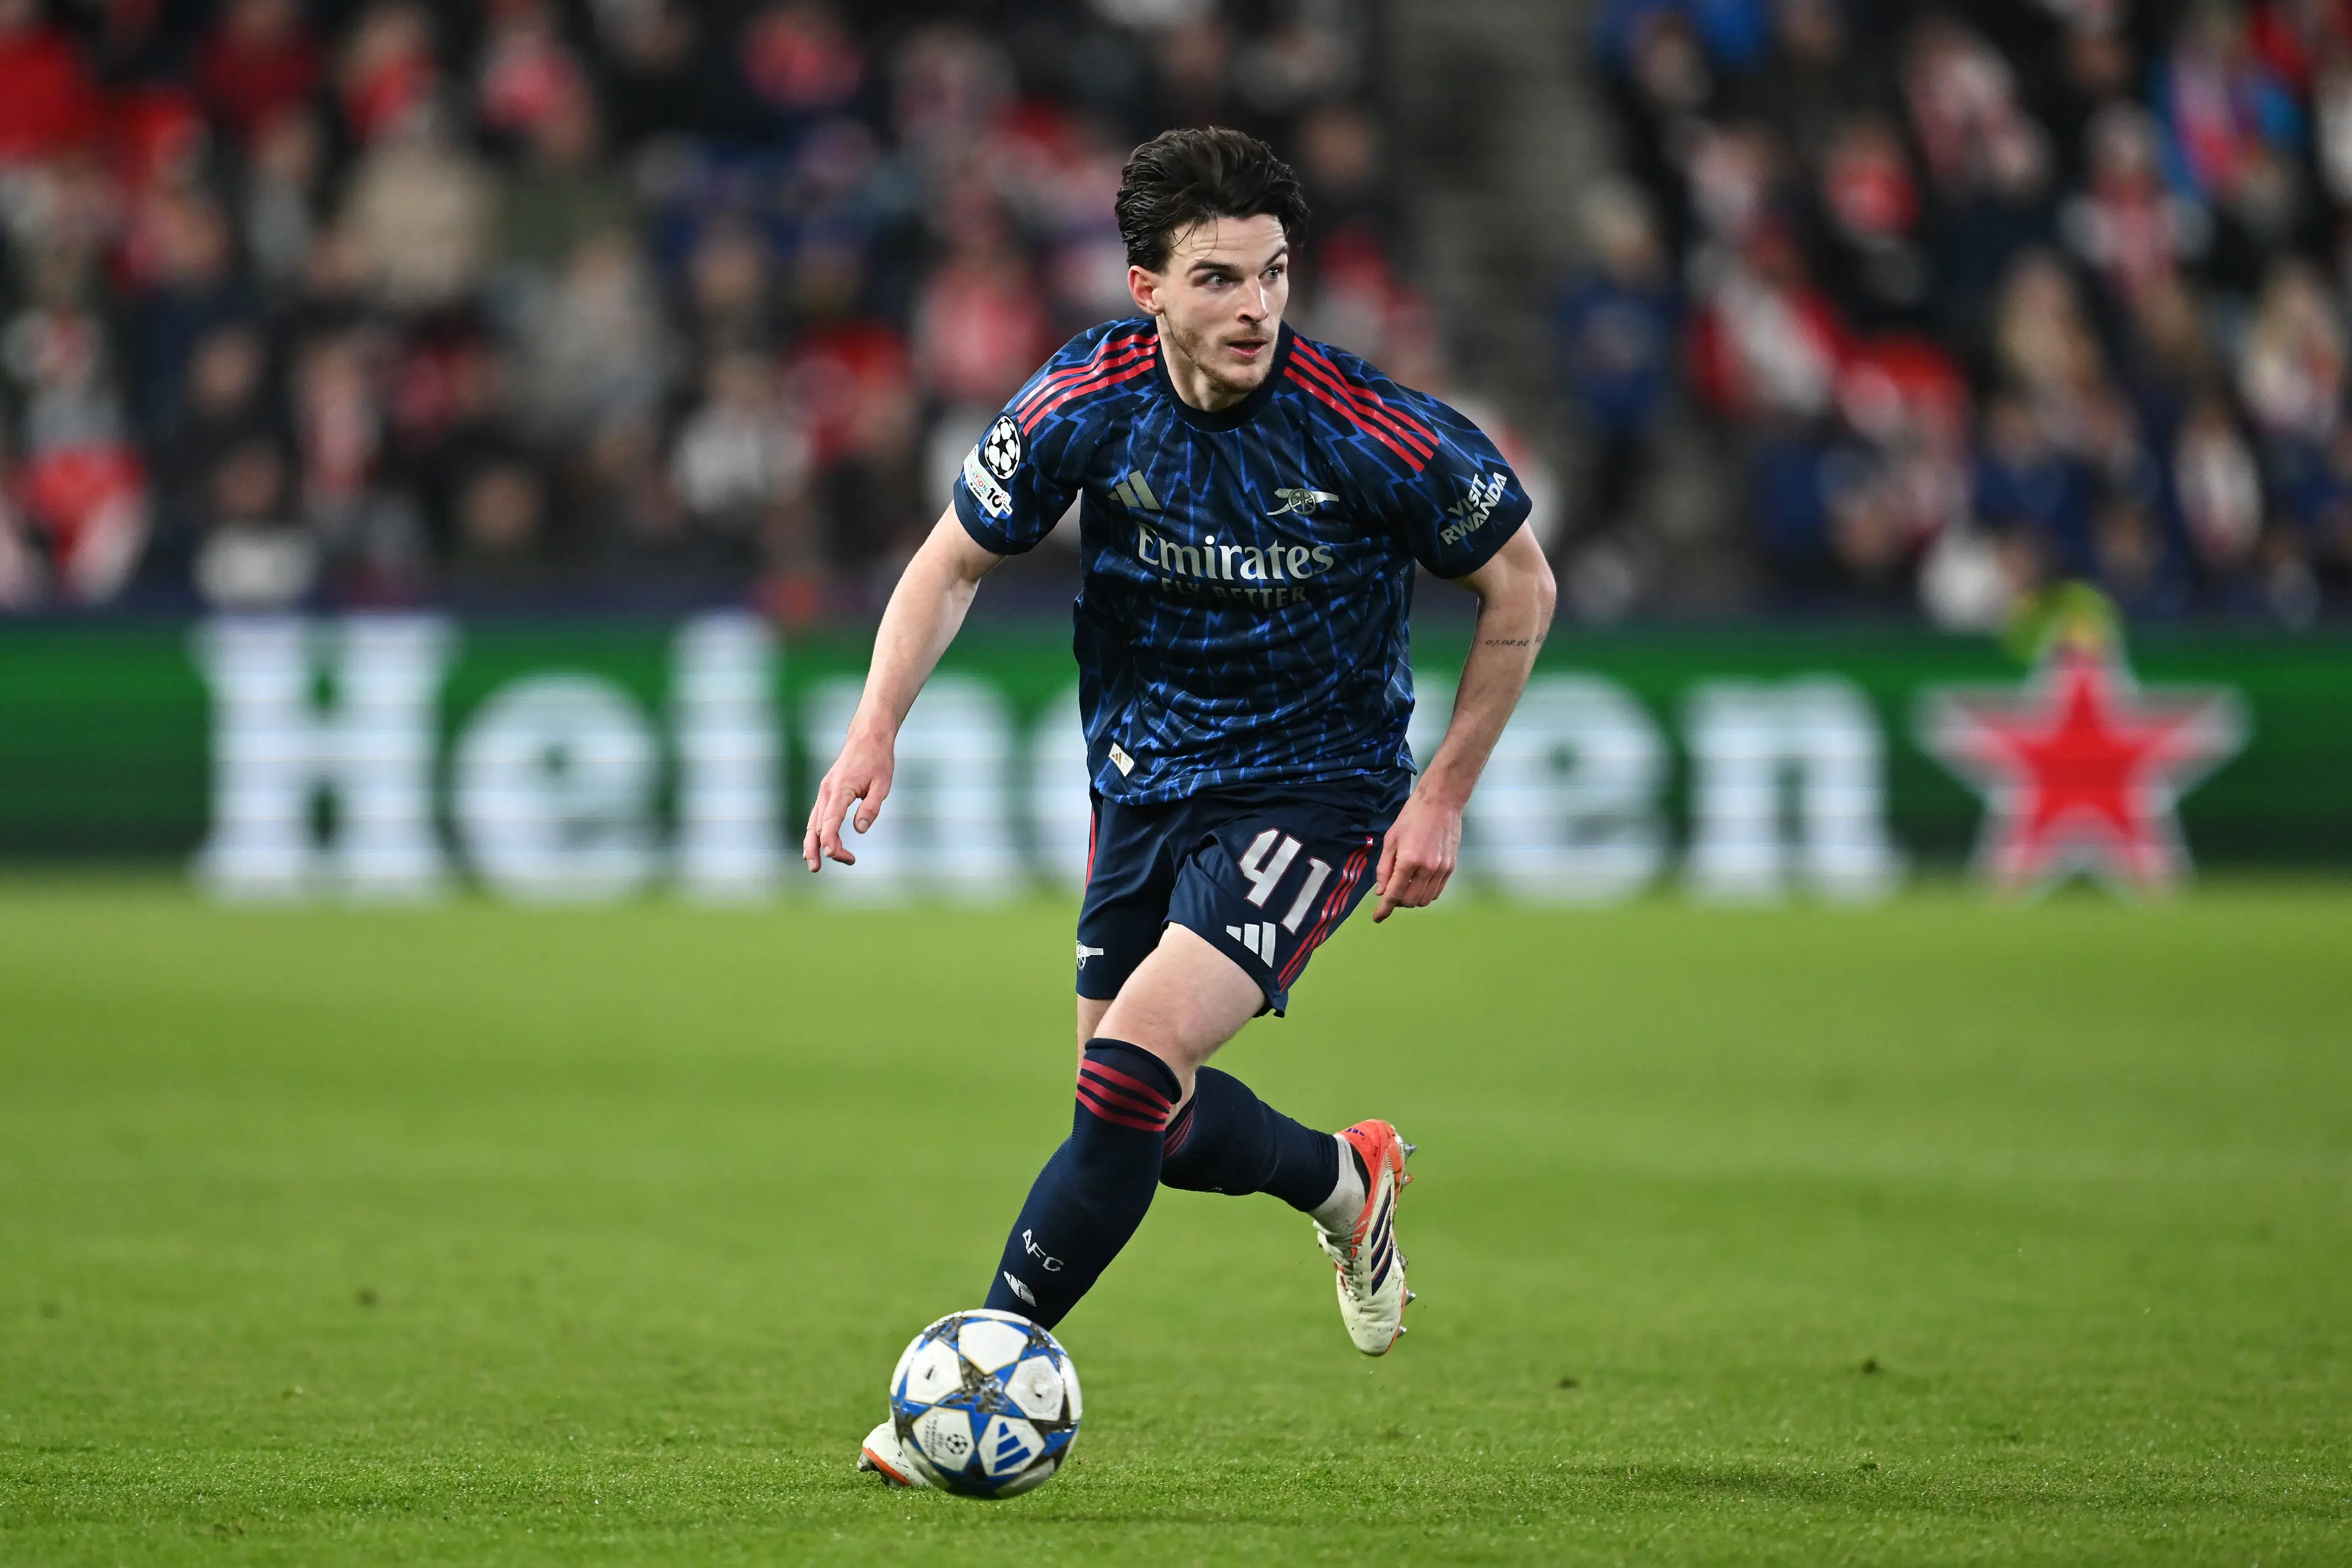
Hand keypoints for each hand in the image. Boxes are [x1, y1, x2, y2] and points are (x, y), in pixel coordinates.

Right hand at [802, 725, 894, 870]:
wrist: (867, 737)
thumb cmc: (878, 760)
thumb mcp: (883, 784)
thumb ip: (871, 807)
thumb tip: (860, 830)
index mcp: (840, 789)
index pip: (830, 821)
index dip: (829, 840)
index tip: (833, 855)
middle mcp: (827, 790)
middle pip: (817, 825)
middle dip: (818, 848)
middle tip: (819, 869)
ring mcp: (824, 790)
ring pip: (812, 822)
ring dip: (812, 844)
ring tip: (814, 865)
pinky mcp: (827, 791)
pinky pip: (817, 815)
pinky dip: (814, 832)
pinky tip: (816, 846)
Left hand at [1372, 788, 1461, 921]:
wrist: (1441, 802)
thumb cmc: (1412, 817)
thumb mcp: (1390, 840)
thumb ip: (1385, 868)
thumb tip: (1381, 892)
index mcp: (1409, 860)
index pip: (1394, 894)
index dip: (1384, 909)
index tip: (1378, 917)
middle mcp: (1427, 868)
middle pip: (1410, 901)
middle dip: (1398, 902)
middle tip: (1391, 891)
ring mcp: (1441, 869)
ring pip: (1425, 900)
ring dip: (1412, 899)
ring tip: (1405, 886)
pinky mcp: (1451, 867)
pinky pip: (1437, 891)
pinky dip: (1425, 894)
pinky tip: (1418, 883)